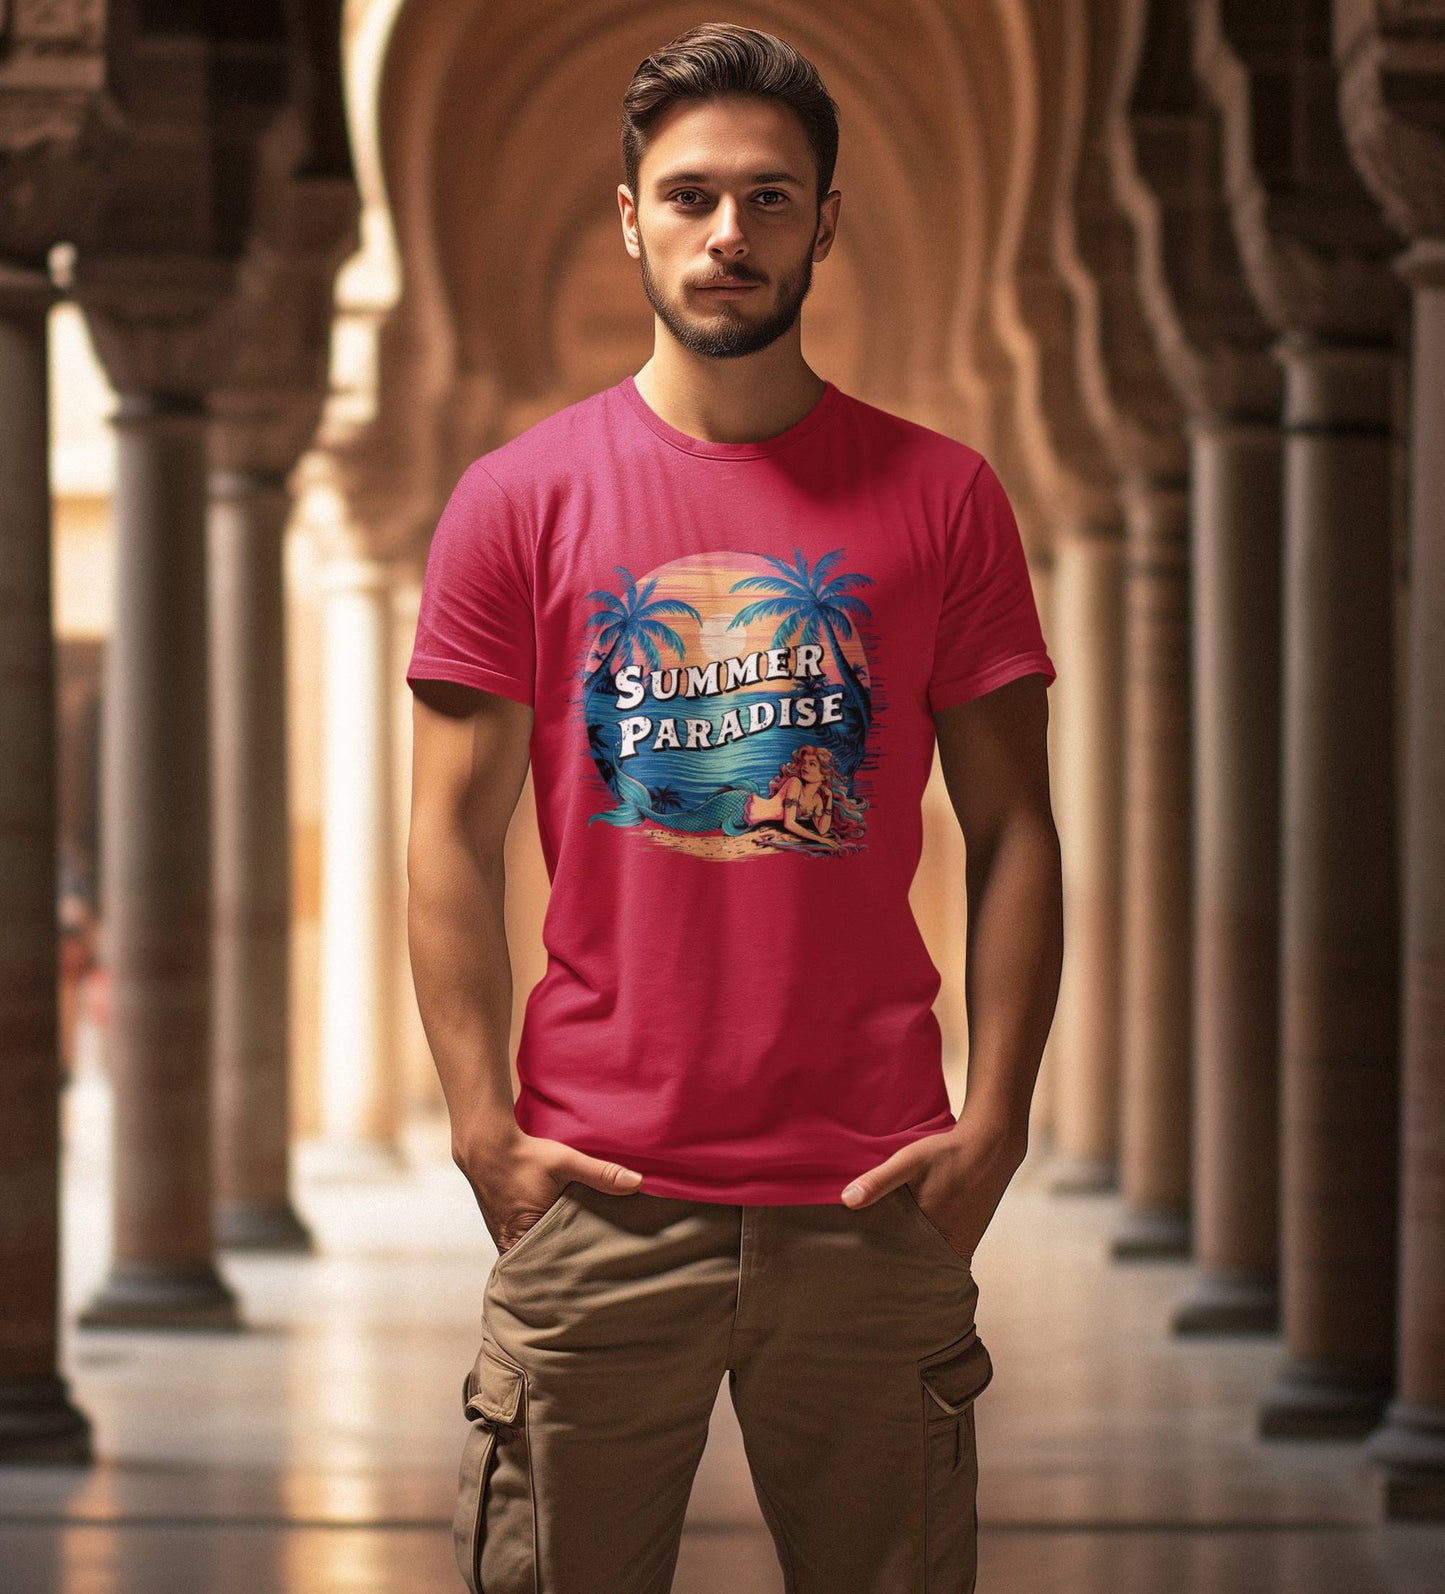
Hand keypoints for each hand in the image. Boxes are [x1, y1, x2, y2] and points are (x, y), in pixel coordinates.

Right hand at [452, 1124, 644, 1254]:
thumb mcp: (566, 1162)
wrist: (487, 1145)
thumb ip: (600, 1173)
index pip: (554, 1266)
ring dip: (551, 1253)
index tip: (595, 1273)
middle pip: (543, 1265)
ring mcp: (503, 1239)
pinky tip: (557, 1238)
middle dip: (565, 1266)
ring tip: (579, 1258)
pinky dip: (539, 1243)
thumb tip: (636, 1183)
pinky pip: (524, 1245)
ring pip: (533, 1255)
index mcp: (524, 1236)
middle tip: (593, 1269)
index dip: (574, 1270)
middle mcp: (510, 1244)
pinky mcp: (501, 1230)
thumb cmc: (525, 1156)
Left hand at [838, 1110, 1027, 1259]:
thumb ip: (879, 1181)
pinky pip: (943, 1251)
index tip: (858, 1261)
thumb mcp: (908, 1161)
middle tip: (869, 1261)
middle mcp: (948, 1246)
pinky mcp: (970, 1238)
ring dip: (912, 1255)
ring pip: (928, 1258)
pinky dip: (929, 1248)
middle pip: (912, 1262)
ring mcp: (962, 1244)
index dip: (876, 1260)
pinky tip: (916, 1236)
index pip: (895, 1259)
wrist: (990, 1146)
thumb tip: (847, 1200)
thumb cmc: (947, 1153)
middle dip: (892, 1262)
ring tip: (888, 1252)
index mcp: (928, 1232)